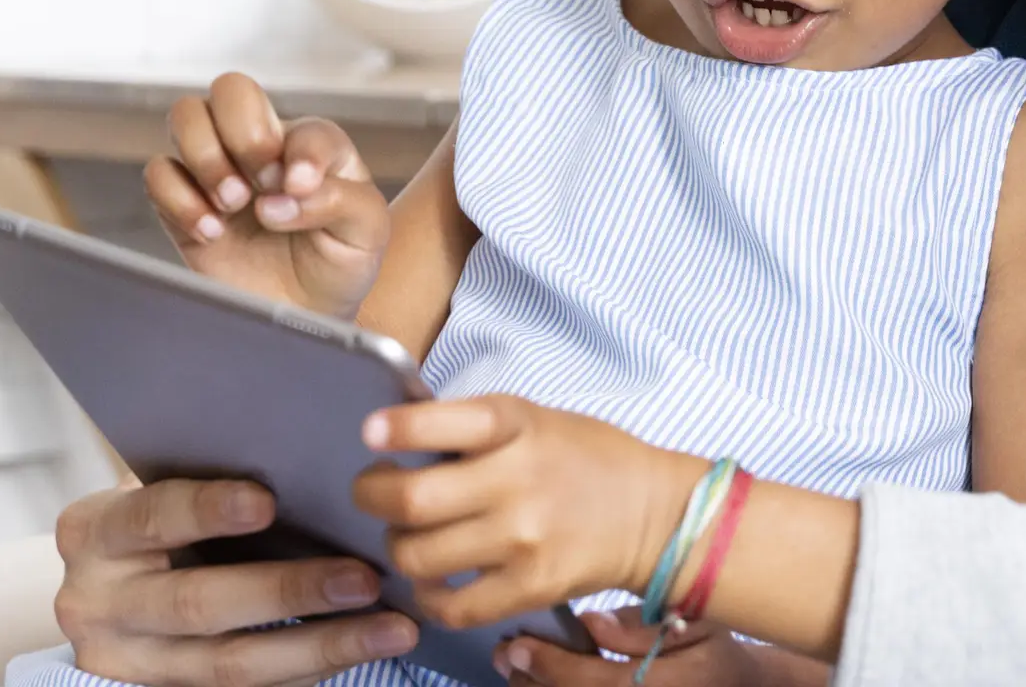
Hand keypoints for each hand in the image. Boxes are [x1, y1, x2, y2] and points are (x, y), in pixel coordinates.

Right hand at [52, 478, 417, 686]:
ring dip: (321, 646)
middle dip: (287, 592)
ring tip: (393, 628)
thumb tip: (318, 448)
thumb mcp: (166, 480)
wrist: (116, 579)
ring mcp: (128, 662)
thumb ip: (215, 469)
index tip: (266, 502)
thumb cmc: (164, 511)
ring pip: (227, 667)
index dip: (207, 510)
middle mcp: (96, 603)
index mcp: (94, 532)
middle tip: (365, 577)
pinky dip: (311, 669)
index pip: (151, 516)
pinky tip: (366, 647)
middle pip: (196, 604)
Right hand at [145, 72, 389, 319]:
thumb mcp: (367, 231)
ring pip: (185, 115)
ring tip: (233, 204)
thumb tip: (278, 198)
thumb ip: (339, 200)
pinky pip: (157, 172)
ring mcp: (220, 169)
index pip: (303, 127)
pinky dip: (178, 199)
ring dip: (206, 158)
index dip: (301, 156)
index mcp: (314, 146)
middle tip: (263, 185)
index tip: (301, 192)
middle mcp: (263, 147)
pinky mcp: (184, 202)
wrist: (305, 312)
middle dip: (244, 134)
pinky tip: (212, 232)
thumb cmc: (340, 261)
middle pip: (231, 88)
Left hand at [351, 396, 708, 631]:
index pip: (443, 423)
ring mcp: (523, 540)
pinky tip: (433, 580)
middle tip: (373, 492)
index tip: (370, 433)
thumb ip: (476, 429)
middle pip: (411, 499)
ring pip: (418, 555)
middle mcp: (518, 481)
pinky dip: (428, 596)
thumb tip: (400, 441)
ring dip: (397, 546)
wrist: (655, 515)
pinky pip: (451, 606)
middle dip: (372, 495)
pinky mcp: (530, 588)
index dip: (397, 429)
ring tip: (409, 536)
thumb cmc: (588, 459)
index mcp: (519, 425)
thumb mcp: (537, 419)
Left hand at [495, 608, 771, 686]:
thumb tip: (592, 624)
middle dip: (531, 682)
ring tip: (515, 668)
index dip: (549, 664)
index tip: (516, 643)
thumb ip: (643, 626)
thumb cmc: (716, 652)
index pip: (590, 681)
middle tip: (505, 654)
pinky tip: (537, 682)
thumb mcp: (696, 623)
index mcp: (656, 686)